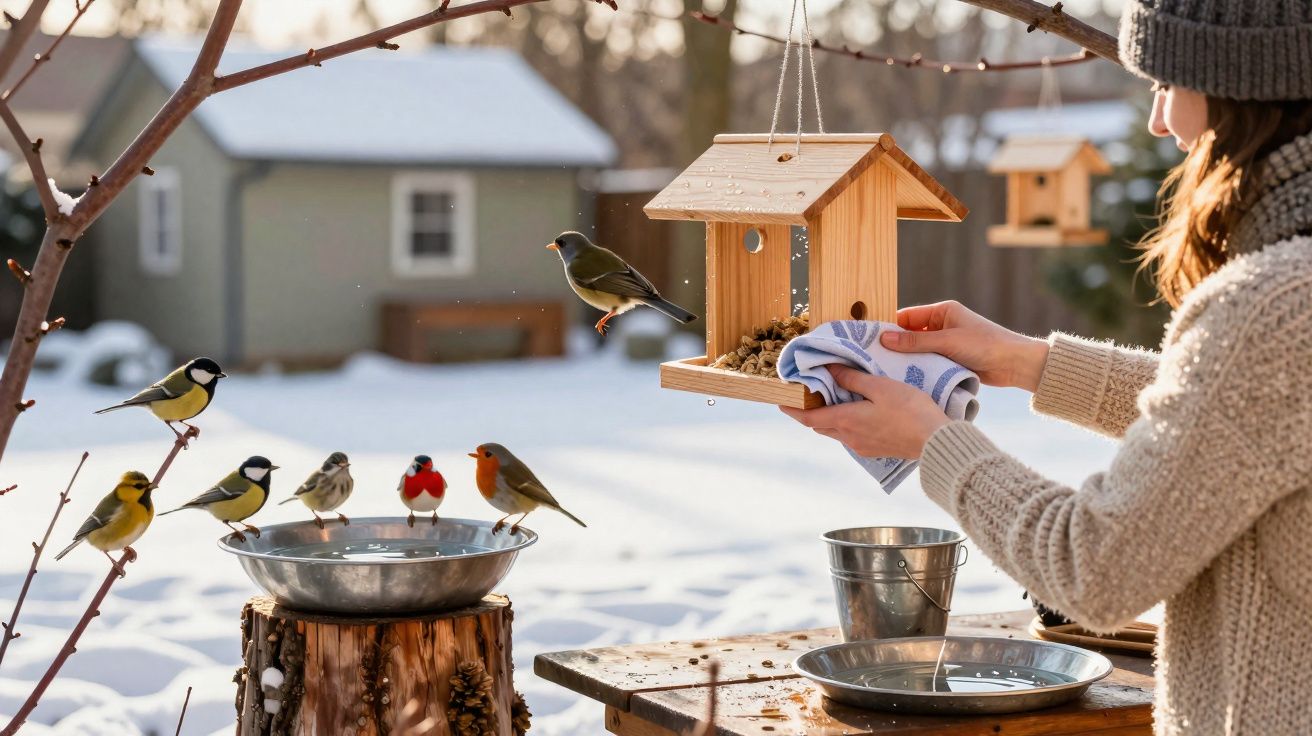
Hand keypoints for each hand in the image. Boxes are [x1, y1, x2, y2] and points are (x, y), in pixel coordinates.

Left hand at [780, 365, 949, 459]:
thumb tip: (829, 369)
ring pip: (835, 431)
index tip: (780, 403)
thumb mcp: (880, 386)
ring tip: (829, 400)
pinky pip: (850, 437)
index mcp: (846, 421)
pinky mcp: (874, 450)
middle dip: (808, 412)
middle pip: (819, 425)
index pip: (808, 418)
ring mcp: (861, 446)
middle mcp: (849, 437)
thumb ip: (852, 378)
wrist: (934, 442)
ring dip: (827, 418)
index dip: (792, 410)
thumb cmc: (910, 411)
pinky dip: (844, 424)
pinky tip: (854, 412)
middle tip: (806, 396)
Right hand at [879, 301, 1048, 392]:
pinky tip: (906, 379)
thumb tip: (884, 338)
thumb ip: (915, 341)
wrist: (1015, 365)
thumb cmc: (985, 345)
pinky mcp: (951, 361)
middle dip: (896, 346)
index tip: (869, 341)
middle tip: (873, 359)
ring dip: (908, 360)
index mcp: (942, 311)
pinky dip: (920, 370)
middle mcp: (942, 325)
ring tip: (886, 371)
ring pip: (918, 351)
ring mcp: (946, 344)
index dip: (889, 327)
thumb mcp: (947, 341)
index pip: (907, 317)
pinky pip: (929, 363)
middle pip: (910, 335)